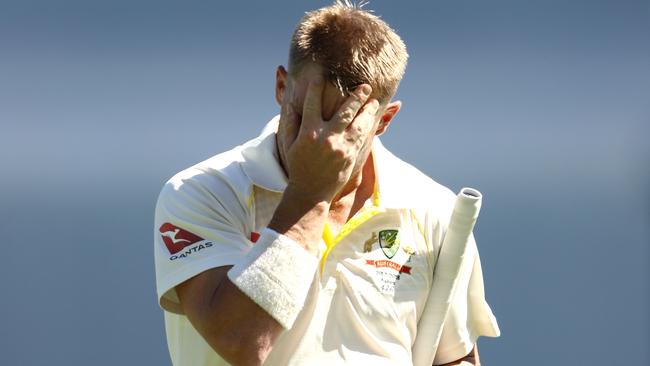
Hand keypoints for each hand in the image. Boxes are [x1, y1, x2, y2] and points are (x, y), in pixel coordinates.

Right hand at [283, 76, 379, 202]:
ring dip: (368, 110)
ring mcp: (341, 147)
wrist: (311, 192)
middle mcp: (327, 137)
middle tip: (365, 85)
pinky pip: (362, 137)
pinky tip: (372, 118)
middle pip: (345, 110)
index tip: (322, 75)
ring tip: (373, 101)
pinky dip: (369, 126)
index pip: (313, 102)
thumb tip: (291, 101)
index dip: (317, 87)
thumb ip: (291, 122)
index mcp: (309, 132)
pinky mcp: (350, 155)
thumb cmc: (299, 166)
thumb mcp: (289, 144)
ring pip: (359, 123)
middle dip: (357, 96)